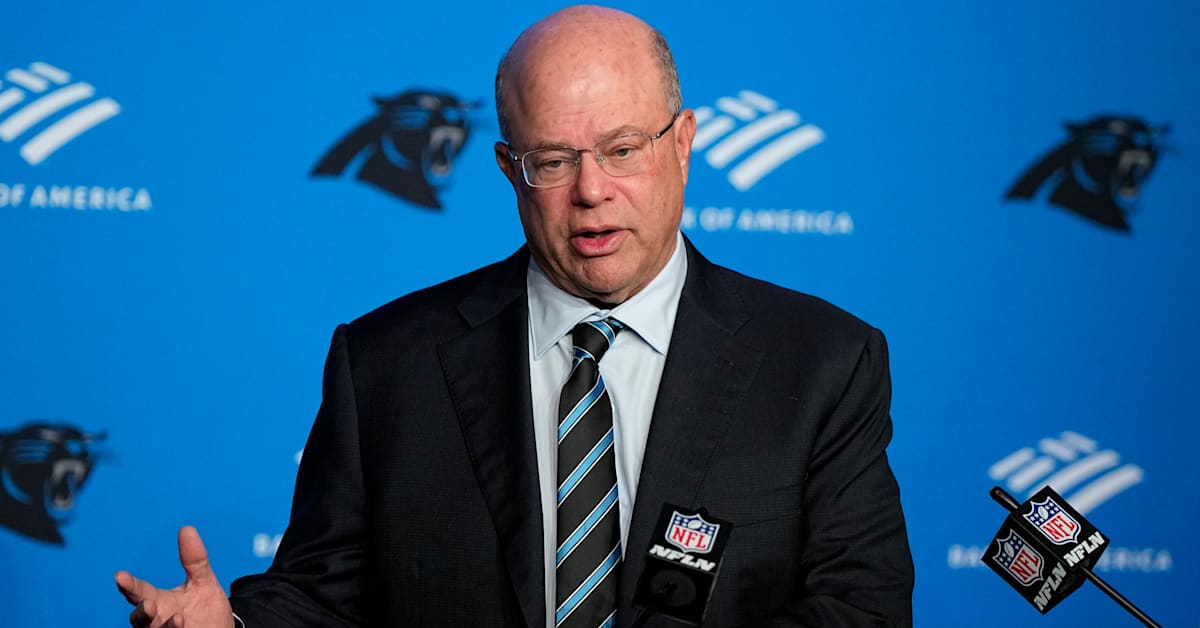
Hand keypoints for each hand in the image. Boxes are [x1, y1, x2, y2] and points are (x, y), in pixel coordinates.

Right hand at [115, 526, 234, 627]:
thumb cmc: (207, 610)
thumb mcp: (204, 582)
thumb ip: (195, 560)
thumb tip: (187, 528)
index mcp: (159, 601)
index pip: (139, 591)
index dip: (129, 585)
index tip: (120, 575)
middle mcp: (156, 620)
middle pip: (139, 618)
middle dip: (141, 613)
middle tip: (148, 603)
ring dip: (163, 627)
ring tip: (179, 618)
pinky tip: (184, 624)